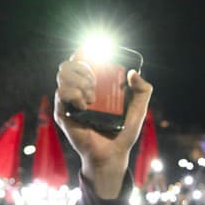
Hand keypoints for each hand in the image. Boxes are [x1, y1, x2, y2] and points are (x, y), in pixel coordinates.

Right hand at [54, 60, 152, 197]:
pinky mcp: (63, 112)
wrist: (113, 154)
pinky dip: (74, 94)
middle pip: (69, 63)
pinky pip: (61, 93)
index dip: (84, 51)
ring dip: (79, 80)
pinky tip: (85, 105)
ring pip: (63, 74)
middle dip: (83, 66)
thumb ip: (143, 90)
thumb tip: (132, 73)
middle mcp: (80, 90)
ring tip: (92, 97)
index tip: (92, 49)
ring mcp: (70, 100)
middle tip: (95, 80)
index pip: (83, 60)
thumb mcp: (139, 110)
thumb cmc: (124, 132)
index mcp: (95, 85)